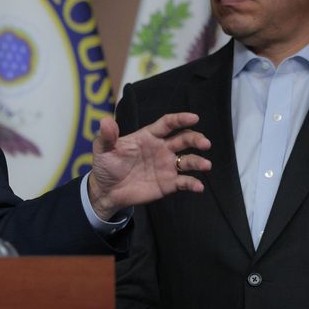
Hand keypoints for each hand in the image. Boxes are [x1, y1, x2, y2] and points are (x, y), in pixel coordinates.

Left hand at [87, 113, 211, 219]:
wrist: (106, 191)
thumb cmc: (106, 165)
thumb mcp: (102, 149)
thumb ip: (106, 136)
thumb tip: (105, 121)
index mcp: (149, 136)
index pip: (168, 124)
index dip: (180, 119)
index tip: (194, 117)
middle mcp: (162, 149)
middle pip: (184, 140)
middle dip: (196, 139)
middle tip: (205, 143)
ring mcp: (167, 166)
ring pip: (188, 160)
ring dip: (198, 161)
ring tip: (206, 165)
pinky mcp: (168, 183)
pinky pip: (184, 182)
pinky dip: (193, 183)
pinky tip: (198, 186)